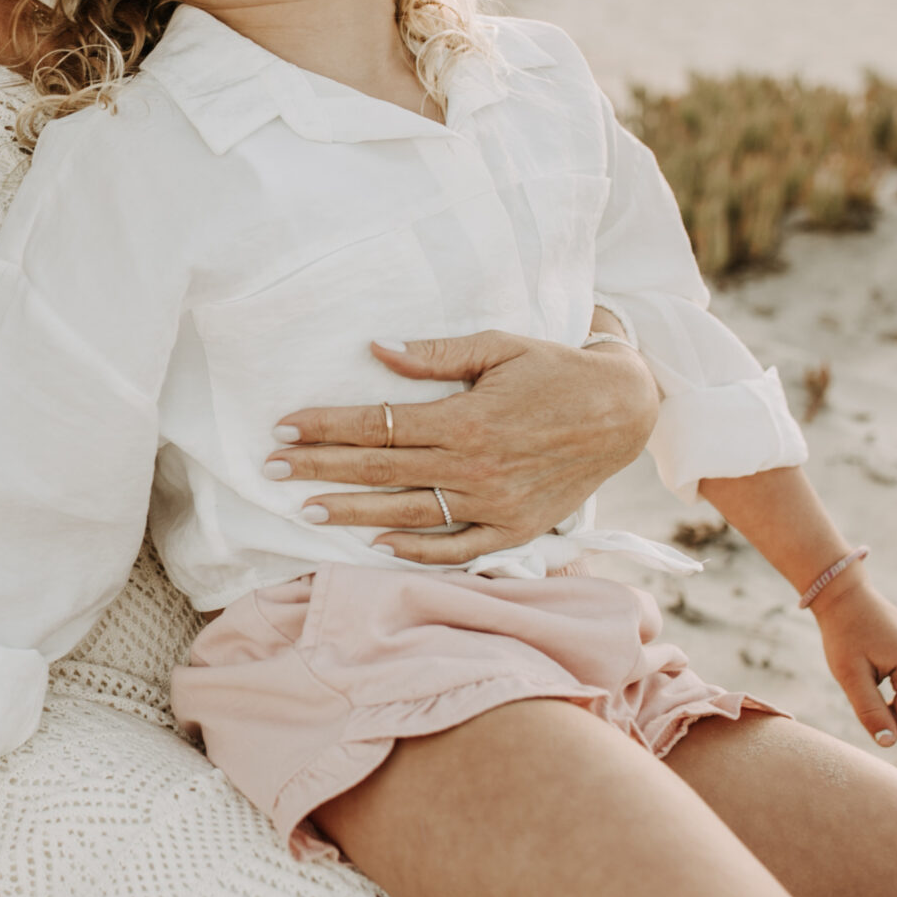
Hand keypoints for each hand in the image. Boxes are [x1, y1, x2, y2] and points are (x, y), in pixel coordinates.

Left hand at [268, 331, 660, 565]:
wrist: (625, 409)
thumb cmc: (555, 370)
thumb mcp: (498, 346)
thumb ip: (434, 355)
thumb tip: (375, 350)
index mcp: (464, 420)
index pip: (377, 426)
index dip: (327, 427)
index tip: (285, 426)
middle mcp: (473, 468)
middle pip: (380, 472)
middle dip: (320, 468)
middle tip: (272, 467)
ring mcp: (493, 506)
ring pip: (407, 515)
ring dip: (352, 512)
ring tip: (306, 509)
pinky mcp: (515, 530)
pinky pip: (456, 549)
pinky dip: (416, 550)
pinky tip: (377, 544)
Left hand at [811, 569, 896, 747]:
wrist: (844, 596)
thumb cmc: (845, 633)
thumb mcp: (850, 674)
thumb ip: (871, 710)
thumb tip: (889, 743)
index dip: (892, 728)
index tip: (878, 725)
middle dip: (896, 717)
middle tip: (873, 706)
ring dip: (896, 707)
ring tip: (870, 685)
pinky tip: (881, 691)